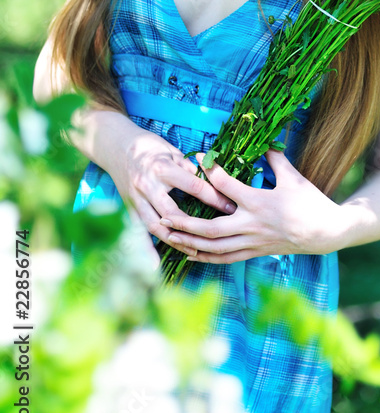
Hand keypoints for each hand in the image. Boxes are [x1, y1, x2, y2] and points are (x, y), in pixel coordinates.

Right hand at [107, 127, 238, 260]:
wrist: (116, 146)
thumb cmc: (150, 146)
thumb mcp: (172, 150)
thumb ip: (189, 168)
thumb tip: (212, 180)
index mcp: (162, 168)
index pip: (193, 186)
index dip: (213, 197)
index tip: (230, 207)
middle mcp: (147, 186)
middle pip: (173, 212)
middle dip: (195, 225)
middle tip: (217, 234)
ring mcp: (136, 200)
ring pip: (155, 225)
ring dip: (174, 240)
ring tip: (194, 251)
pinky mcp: (129, 208)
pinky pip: (137, 232)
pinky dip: (146, 249)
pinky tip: (154, 265)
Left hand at [159, 150, 344, 263]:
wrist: (326, 232)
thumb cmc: (311, 201)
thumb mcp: (293, 177)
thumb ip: (275, 159)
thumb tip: (263, 139)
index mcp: (259, 202)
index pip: (227, 187)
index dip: (210, 172)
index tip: (196, 159)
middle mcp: (252, 224)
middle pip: (211, 227)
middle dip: (185, 223)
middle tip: (163, 215)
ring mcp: (252, 242)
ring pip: (214, 247)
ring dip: (189, 243)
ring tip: (169, 237)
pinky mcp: (255, 252)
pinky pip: (225, 258)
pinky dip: (205, 257)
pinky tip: (189, 253)